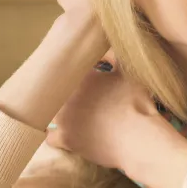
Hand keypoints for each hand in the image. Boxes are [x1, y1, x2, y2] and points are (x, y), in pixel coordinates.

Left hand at [45, 55, 158, 169]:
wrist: (136, 138)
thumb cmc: (134, 103)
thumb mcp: (129, 72)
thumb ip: (115, 56)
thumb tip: (105, 47)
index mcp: (80, 76)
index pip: (72, 69)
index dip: (78, 72)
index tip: (87, 75)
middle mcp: (66, 95)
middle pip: (58, 90)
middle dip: (66, 91)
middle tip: (81, 96)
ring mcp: (62, 119)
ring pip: (50, 112)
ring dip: (56, 112)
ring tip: (70, 115)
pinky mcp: (64, 139)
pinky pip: (51, 137)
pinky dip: (55, 135)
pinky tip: (62, 133)